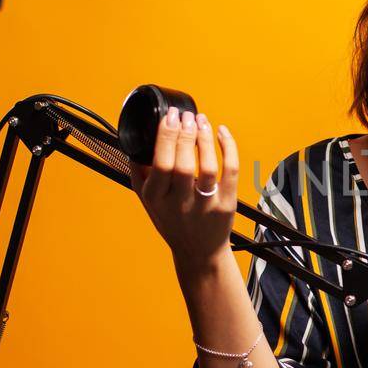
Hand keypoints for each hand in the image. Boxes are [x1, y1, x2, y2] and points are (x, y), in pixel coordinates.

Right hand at [129, 107, 239, 267]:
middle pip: (184, 164)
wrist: (198, 251)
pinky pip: (231, 171)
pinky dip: (228, 148)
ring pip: (208, 167)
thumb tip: (136, 142)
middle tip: (187, 116)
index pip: (161, 164)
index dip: (166, 137)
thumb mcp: (147, 201)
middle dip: (185, 134)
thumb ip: (140, 173)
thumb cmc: (172, 222)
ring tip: (202, 120)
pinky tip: (222, 133)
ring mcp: (205, 205)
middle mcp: (180, 203)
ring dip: (205, 139)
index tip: (169, 116)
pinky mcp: (226, 204)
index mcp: (157, 199)